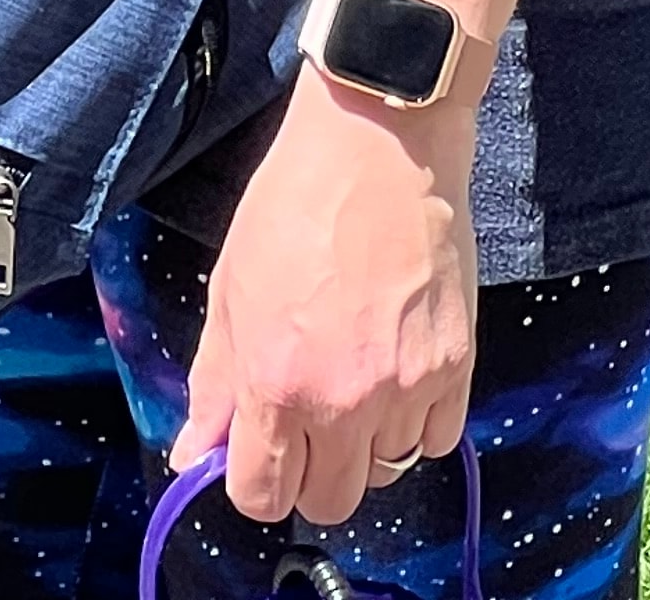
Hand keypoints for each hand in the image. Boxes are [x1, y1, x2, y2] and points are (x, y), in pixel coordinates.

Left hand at [172, 63, 478, 526]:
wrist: (376, 147)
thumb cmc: (293, 205)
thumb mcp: (230, 287)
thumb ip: (215, 381)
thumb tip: (192, 454)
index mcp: (275, 381)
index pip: (262, 496)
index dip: (253, 482)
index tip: (257, 453)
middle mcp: (343, 401)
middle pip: (330, 502)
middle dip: (309, 473)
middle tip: (305, 419)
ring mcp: (406, 390)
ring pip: (386, 473)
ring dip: (365, 445)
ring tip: (353, 377)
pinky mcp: (457, 370)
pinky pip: (437, 441)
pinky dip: (416, 423)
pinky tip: (396, 370)